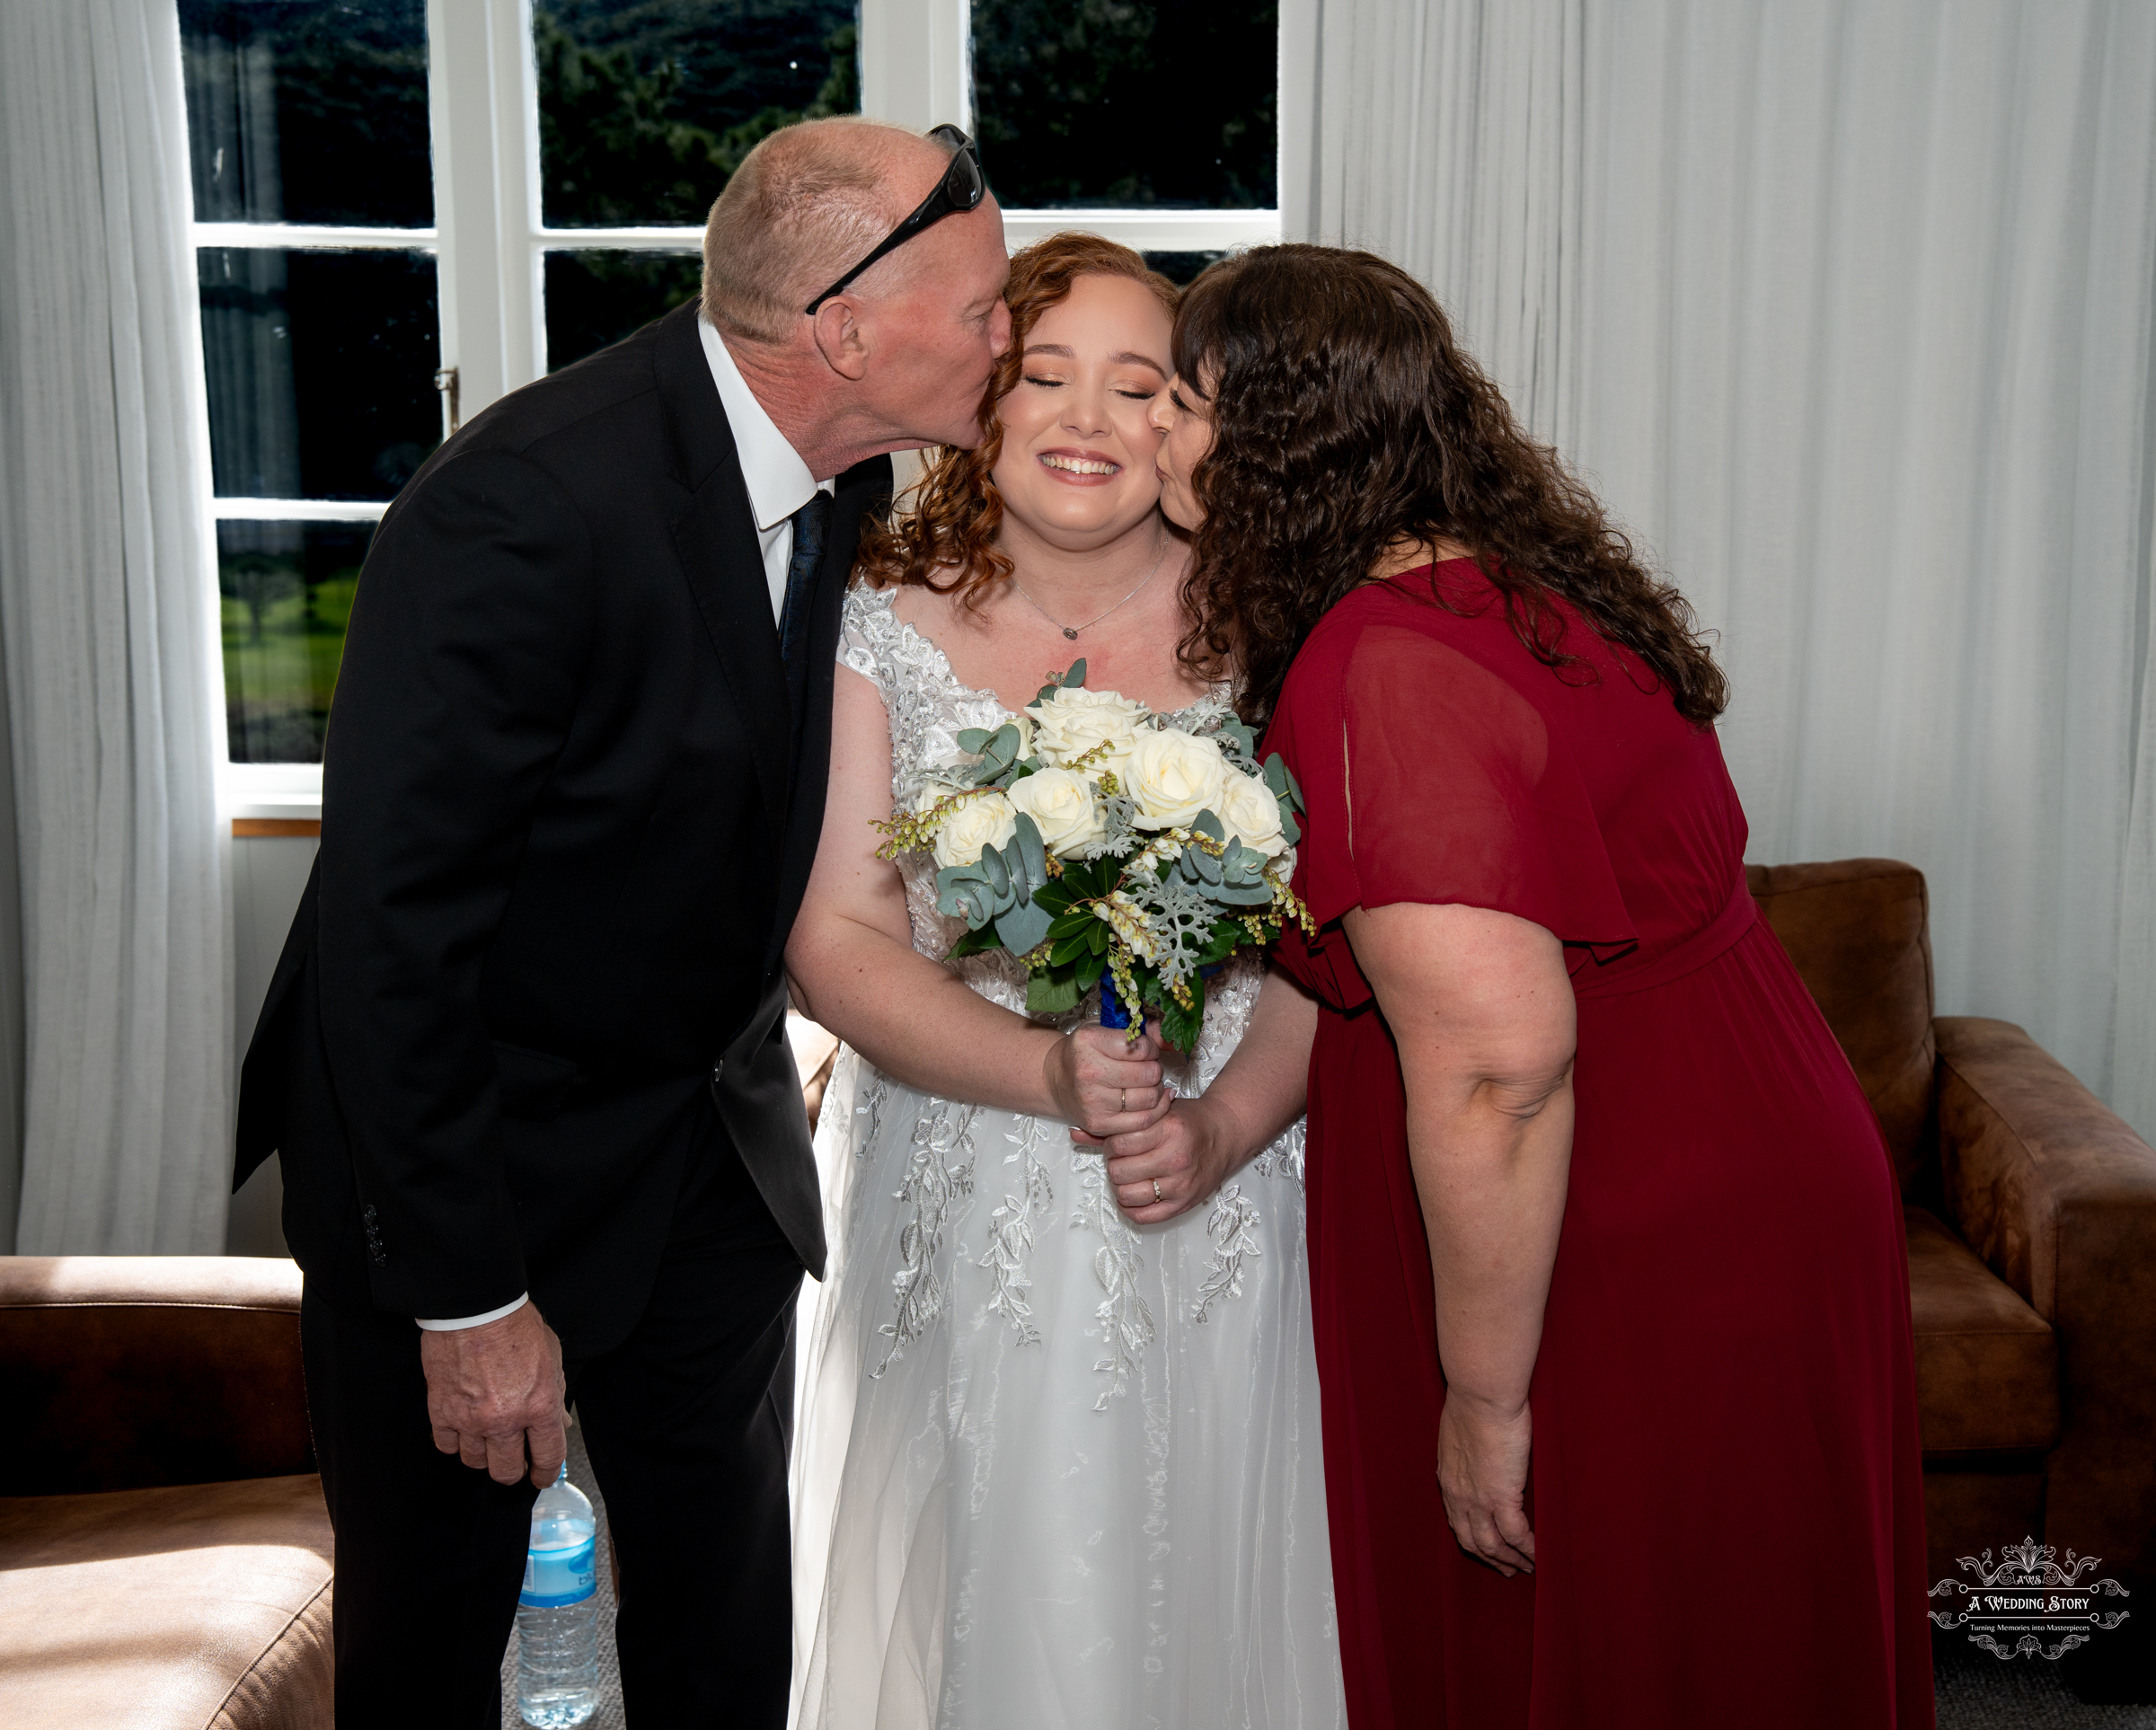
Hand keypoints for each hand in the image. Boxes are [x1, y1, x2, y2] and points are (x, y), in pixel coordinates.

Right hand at [419, 1300, 567, 1487]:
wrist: (475, 1308)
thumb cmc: (516, 1326)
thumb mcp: (552, 1357)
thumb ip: (556, 1394)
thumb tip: (560, 1423)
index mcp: (540, 1405)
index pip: (548, 1457)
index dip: (545, 1473)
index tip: (541, 1476)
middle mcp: (506, 1419)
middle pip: (507, 1471)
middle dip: (513, 1472)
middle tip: (514, 1463)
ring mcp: (471, 1420)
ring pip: (475, 1463)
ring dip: (483, 1456)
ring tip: (487, 1440)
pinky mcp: (442, 1412)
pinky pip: (447, 1446)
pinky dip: (455, 1443)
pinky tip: (462, 1430)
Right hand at [1043, 1021, 1173, 1137]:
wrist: (1057, 1080)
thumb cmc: (1086, 1052)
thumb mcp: (1107, 1029)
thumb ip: (1143, 1030)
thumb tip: (1174, 1040)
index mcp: (1089, 1041)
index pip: (1141, 1047)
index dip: (1151, 1048)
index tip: (1145, 1050)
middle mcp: (1088, 1071)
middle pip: (1148, 1074)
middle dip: (1154, 1070)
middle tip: (1147, 1068)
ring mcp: (1093, 1100)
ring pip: (1149, 1098)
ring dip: (1156, 1090)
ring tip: (1146, 1084)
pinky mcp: (1098, 1124)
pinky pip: (1142, 1121)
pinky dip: (1155, 1111)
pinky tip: (1152, 1101)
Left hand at [1080, 1096, 1239, 1223]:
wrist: (1225, 1134)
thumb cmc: (1188, 1121)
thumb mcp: (1156, 1113)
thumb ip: (1116, 1126)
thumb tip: (1075, 1132)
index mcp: (1168, 1130)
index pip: (1119, 1144)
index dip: (1110, 1145)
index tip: (1117, 1143)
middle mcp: (1176, 1158)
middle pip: (1119, 1171)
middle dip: (1114, 1165)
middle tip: (1122, 1160)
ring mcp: (1181, 1184)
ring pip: (1128, 1195)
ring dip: (1120, 1187)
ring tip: (1128, 1176)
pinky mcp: (1184, 1204)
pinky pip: (1144, 1216)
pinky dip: (1130, 1208)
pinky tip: (1133, 1195)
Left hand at [1435, 1393, 1534, 1575]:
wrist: (1480, 1393)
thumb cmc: (1473, 1399)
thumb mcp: (1461, 1428)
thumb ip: (1468, 1446)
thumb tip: (1481, 1447)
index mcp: (1448, 1476)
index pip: (1456, 1518)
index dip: (1471, 1536)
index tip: (1485, 1547)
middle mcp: (1458, 1494)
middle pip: (1471, 1540)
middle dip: (1490, 1558)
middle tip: (1508, 1569)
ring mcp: (1478, 1499)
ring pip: (1492, 1545)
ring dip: (1510, 1560)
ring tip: (1527, 1568)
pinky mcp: (1501, 1496)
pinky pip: (1516, 1535)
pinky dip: (1528, 1550)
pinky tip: (1540, 1557)